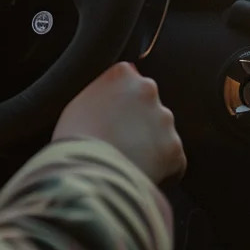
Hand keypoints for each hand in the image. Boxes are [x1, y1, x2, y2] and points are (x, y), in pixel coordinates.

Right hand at [53, 62, 184, 183]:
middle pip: (147, 104)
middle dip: (139, 120)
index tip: (112, 115)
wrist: (88, 173)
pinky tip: (139, 174)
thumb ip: (100, 95)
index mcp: (122, 75)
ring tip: (127, 161)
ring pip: (161, 132)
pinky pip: (172, 160)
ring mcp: (164, 120)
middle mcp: (148, 90)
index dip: (120, 99)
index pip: (128, 79)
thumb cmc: (74, 139)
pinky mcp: (175, 150)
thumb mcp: (78, 104)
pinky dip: (161, 169)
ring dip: (150, 143)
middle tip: (119, 140)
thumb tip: (109, 101)